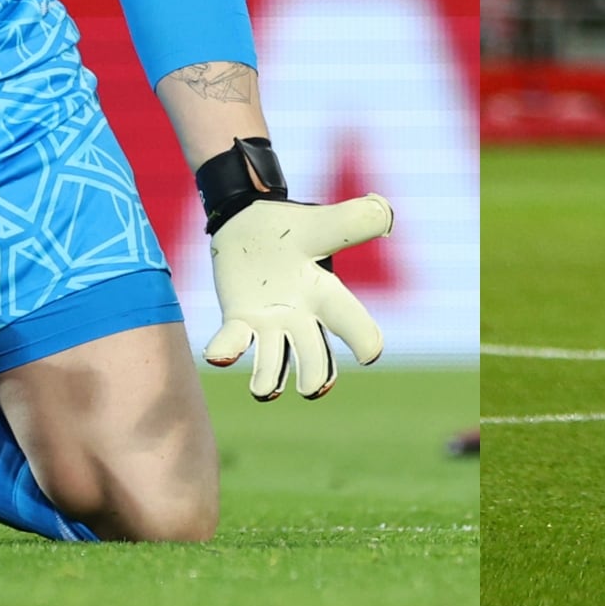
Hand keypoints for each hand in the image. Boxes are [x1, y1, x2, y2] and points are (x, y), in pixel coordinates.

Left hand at [195, 136, 391, 400]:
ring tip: (263, 391)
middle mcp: (302, 318)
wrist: (248, 219)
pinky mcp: (239, 319)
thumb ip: (356, 220)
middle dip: (315, 373)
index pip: (354, 324)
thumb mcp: (324, 223)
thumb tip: (386, 213)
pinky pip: (233, 341)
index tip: (368, 354)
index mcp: (328, 296)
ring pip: (274, 362)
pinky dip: (226, 351)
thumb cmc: (292, 227)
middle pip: (315, 355)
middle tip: (312, 388)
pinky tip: (218, 356)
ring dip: (270, 379)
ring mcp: (270, 323)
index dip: (364, 340)